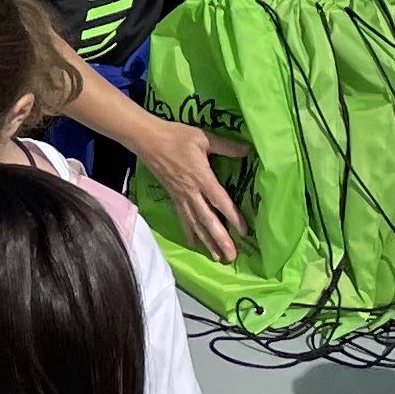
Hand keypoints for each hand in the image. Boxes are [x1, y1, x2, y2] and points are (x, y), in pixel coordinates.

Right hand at [134, 111, 242, 261]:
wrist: (148, 139)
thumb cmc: (176, 136)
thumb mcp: (203, 138)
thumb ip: (225, 146)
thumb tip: (247, 150)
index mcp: (201, 176)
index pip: (219, 200)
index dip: (232, 217)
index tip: (243, 232)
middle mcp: (191, 191)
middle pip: (207, 219)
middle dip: (219, 239)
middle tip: (231, 256)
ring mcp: (180, 196)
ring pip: (195, 223)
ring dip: (206, 241)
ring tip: (217, 257)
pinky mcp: (173, 196)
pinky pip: (183, 217)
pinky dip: (189, 231)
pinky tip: (194, 244)